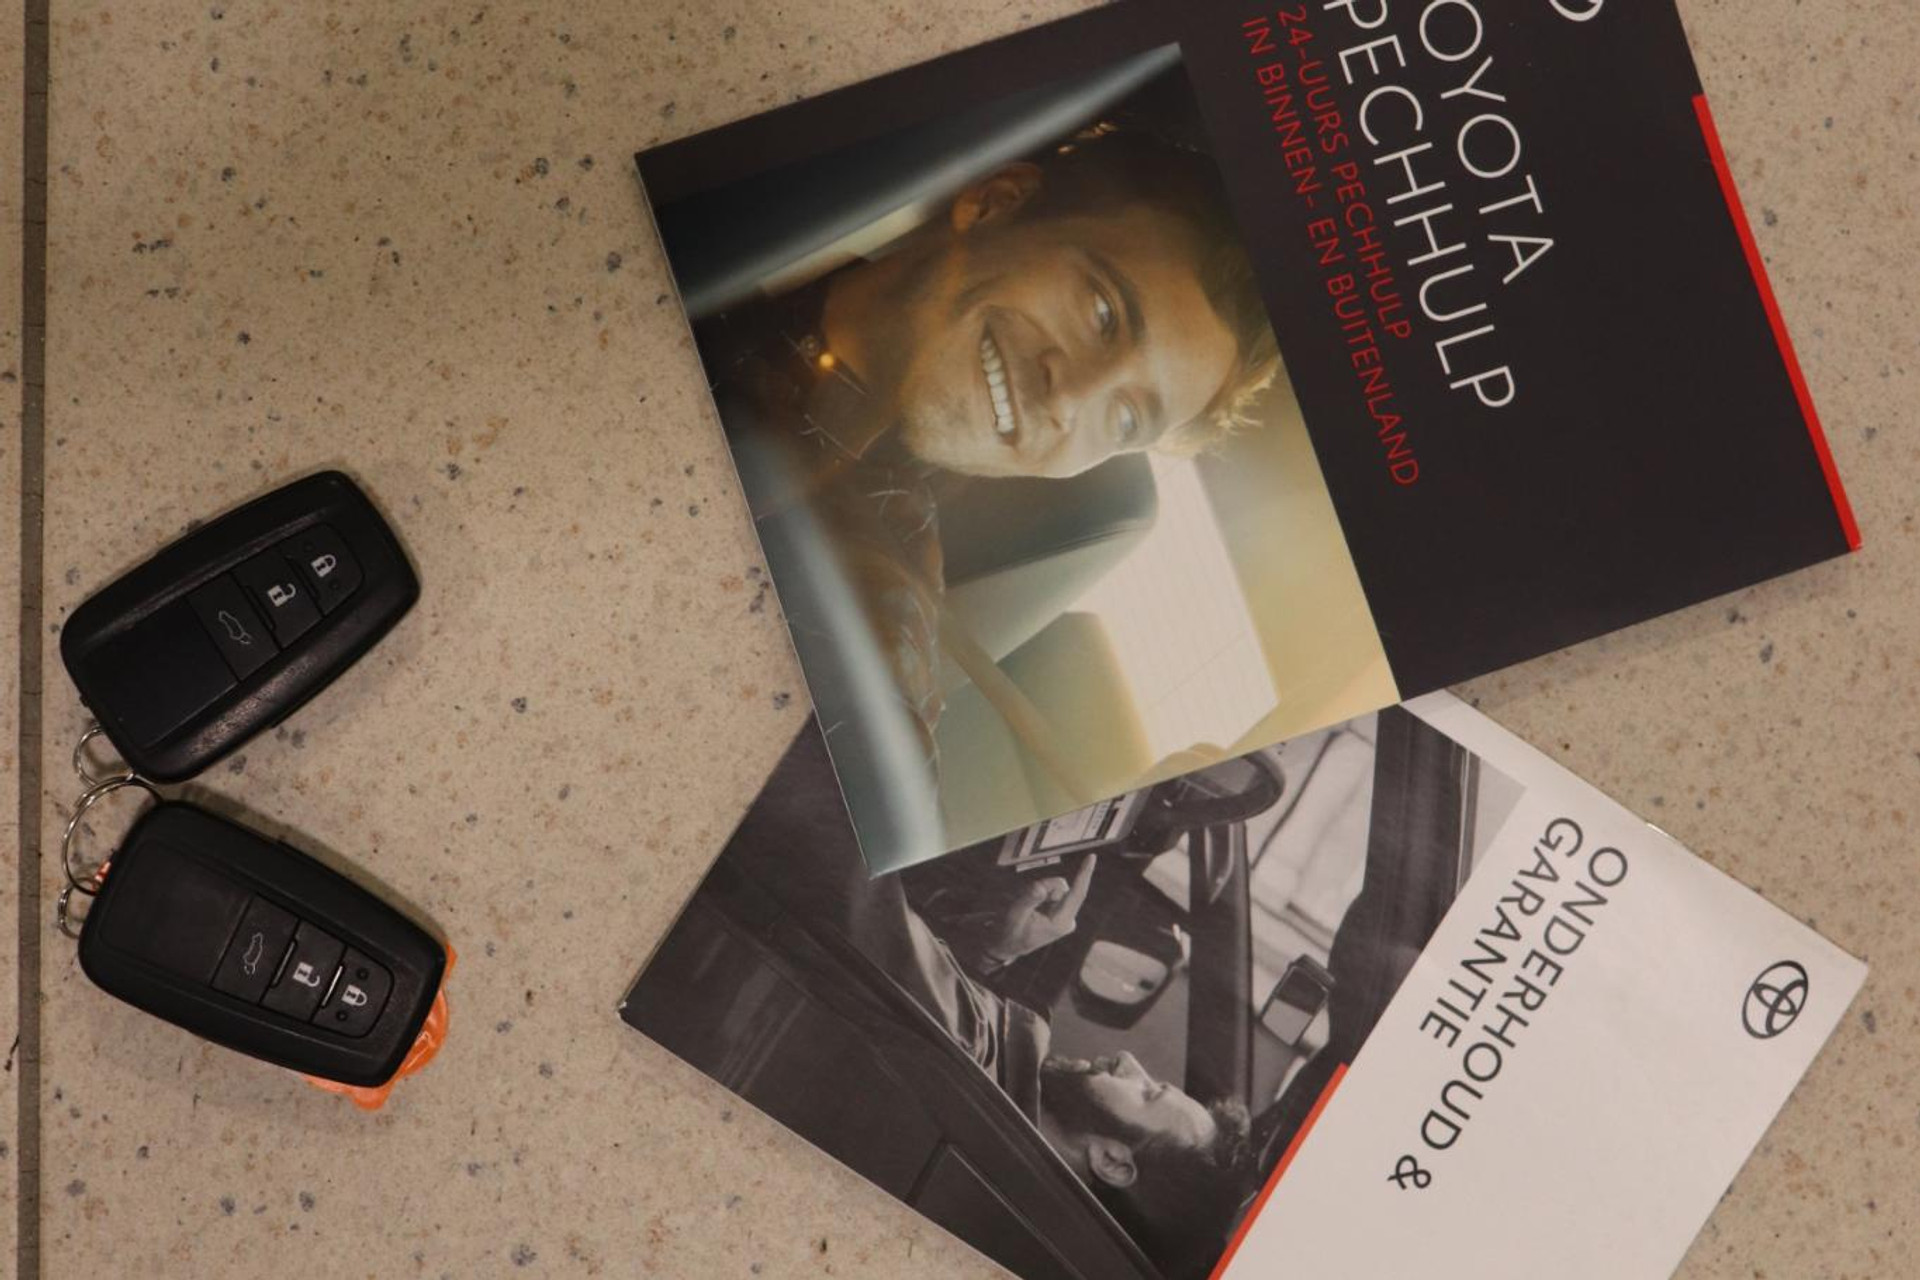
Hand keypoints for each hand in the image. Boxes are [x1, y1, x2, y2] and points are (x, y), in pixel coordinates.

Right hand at [981, 855, 1098, 968]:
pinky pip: (1053, 891)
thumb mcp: (1015, 914)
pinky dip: (1041, 893)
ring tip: (1027, 907)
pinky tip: (1033, 908)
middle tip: (1025, 899)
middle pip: (1061, 887)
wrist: (1009, 945)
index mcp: (1060, 922)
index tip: (1092, 857)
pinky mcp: (1062, 911)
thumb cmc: (1010, 931)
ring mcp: (1065, 916)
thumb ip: (1029, 899)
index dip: (1084, 874)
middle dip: (1043, 886)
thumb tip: (1040, 887)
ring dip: (1040, 890)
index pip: (1076, 893)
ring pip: (1056, 887)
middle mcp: (1067, 920)